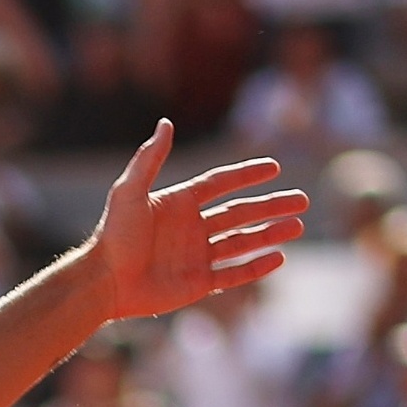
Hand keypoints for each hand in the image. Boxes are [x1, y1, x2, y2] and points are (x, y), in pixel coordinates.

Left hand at [89, 122, 307, 323]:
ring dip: (270, 233)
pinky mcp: (196, 284)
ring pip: (242, 242)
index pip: (221, 184)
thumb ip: (150, 159)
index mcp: (180, 203)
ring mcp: (196, 256)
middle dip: (272, 206)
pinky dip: (255, 267)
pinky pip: (232, 274)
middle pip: (240, 213)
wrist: (103, 283)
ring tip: (299, 226)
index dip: (247, 175)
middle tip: (303, 201)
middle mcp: (191, 228)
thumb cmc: (113, 236)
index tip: (274, 167)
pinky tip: (278, 258)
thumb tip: (166, 123)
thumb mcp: (129, 192)